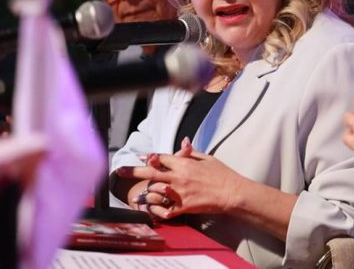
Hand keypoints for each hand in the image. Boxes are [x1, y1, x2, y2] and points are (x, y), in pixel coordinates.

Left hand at [118, 144, 246, 219]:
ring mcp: (180, 192)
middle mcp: (179, 177)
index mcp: (184, 163)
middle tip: (121, 171)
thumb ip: (192, 152)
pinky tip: (151, 210)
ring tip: (137, 197)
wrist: (232, 192)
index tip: (142, 158)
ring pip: (155, 191)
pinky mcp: (184, 207)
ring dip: (145, 193)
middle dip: (134, 171)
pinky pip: (165, 210)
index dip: (150, 157)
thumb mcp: (208, 158)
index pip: (161, 158)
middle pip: (151, 172)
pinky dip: (158, 211)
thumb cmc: (222, 174)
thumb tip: (183, 142)